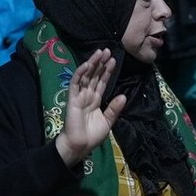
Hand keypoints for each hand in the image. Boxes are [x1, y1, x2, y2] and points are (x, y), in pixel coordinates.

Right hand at [56, 50, 127, 165]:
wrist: (80, 145)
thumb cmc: (92, 135)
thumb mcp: (108, 121)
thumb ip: (114, 108)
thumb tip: (123, 96)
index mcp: (95, 100)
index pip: (101, 82)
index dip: (107, 71)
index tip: (113, 60)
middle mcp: (87, 95)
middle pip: (94, 75)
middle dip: (100, 63)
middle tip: (107, 50)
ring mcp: (79, 96)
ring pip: (86, 75)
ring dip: (92, 63)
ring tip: (100, 52)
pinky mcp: (72, 98)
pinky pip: (76, 83)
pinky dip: (80, 73)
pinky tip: (88, 64)